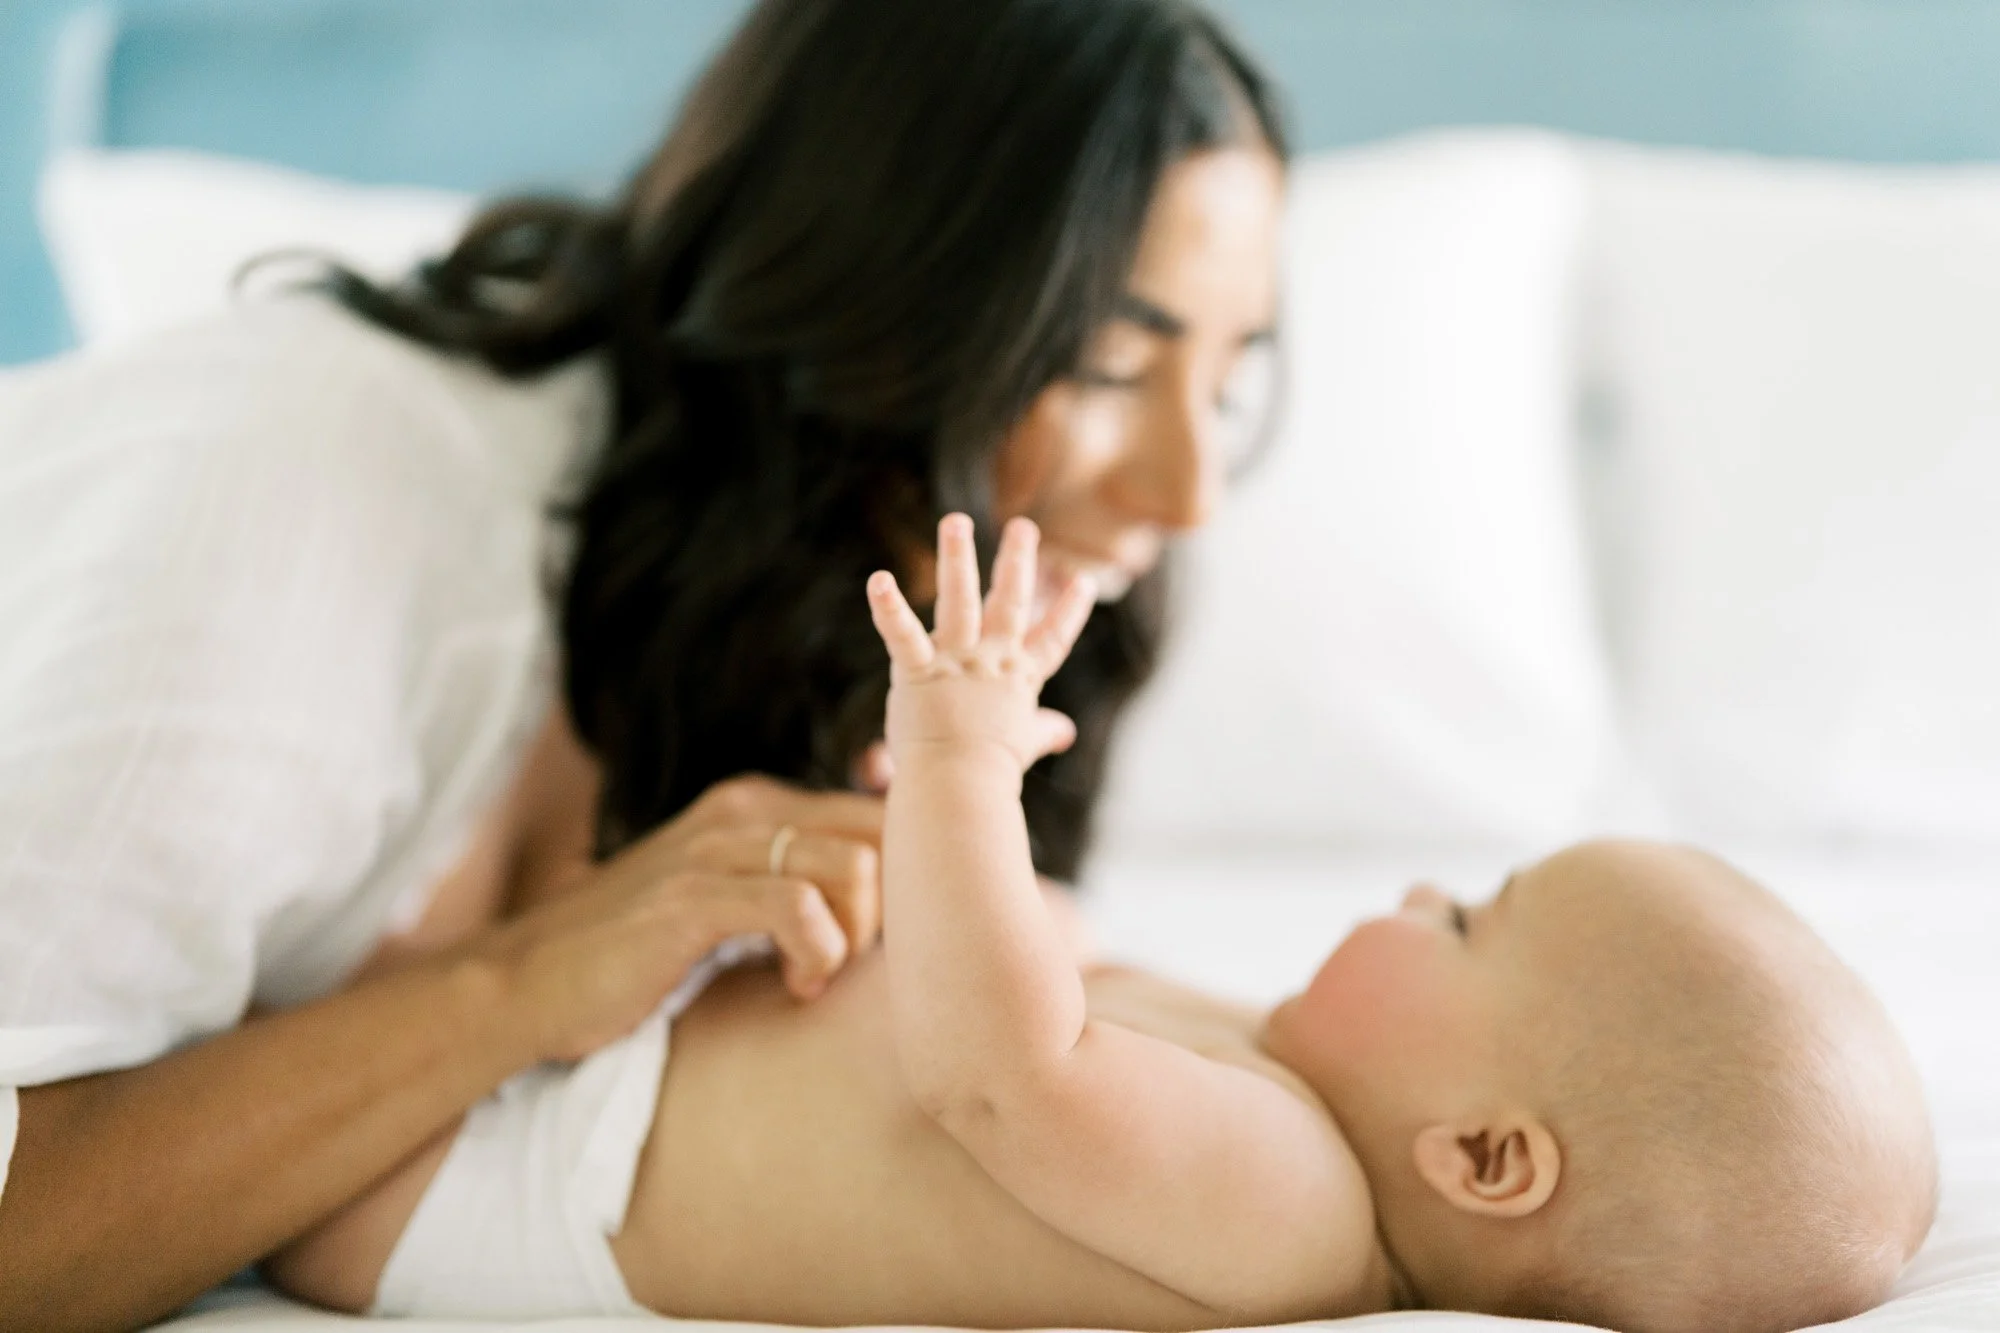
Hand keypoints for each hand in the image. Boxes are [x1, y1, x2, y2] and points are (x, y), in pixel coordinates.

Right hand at [481, 775, 884, 1061]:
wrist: (527, 983)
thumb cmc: (634, 955)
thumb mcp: (725, 901)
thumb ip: (790, 881)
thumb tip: (880, 888)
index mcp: (756, 805)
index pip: (879, 811)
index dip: (907, 874)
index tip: (884, 933)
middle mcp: (742, 811)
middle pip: (880, 833)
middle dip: (889, 909)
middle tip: (850, 963)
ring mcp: (715, 849)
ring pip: (852, 865)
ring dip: (854, 936)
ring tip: (815, 978)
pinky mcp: (693, 898)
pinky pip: (799, 907)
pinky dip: (818, 954)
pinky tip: (794, 987)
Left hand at [866, 514, 1094, 770]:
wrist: (959, 788)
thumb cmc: (989, 772)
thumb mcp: (1022, 745)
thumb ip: (1042, 731)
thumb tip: (1064, 732)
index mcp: (1017, 679)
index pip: (1051, 641)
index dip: (1068, 612)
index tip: (1084, 582)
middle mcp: (990, 662)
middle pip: (1010, 604)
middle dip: (1017, 563)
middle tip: (1023, 526)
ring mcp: (955, 664)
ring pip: (959, 601)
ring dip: (958, 559)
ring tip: (955, 520)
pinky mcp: (919, 672)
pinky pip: (902, 634)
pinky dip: (889, 608)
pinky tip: (878, 579)